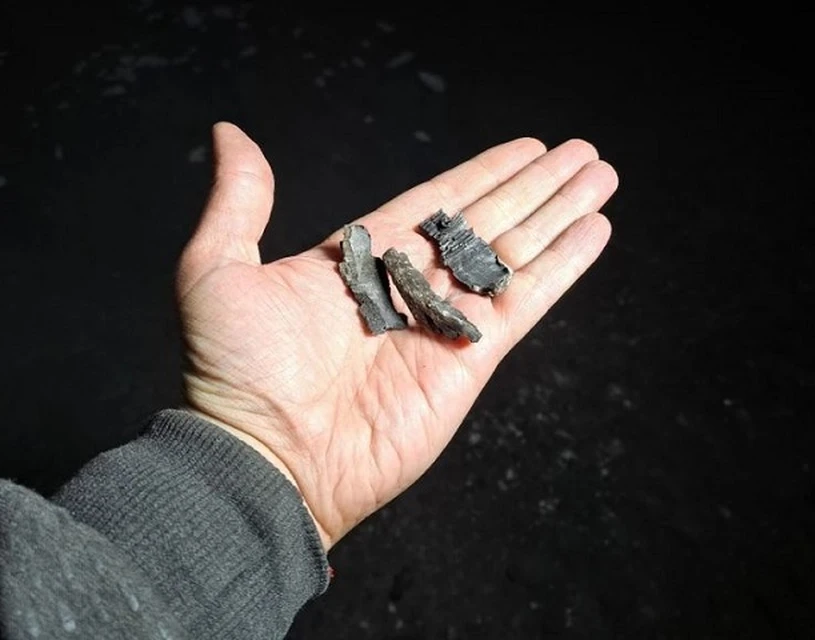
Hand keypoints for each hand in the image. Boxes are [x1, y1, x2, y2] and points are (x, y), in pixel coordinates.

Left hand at [177, 123, 617, 549]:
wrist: (264, 460)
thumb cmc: (232, 374)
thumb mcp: (215, 271)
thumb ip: (238, 200)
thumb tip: (229, 134)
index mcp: (358, 259)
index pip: (436, 202)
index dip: (484, 174)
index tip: (526, 149)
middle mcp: (406, 287)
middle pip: (485, 223)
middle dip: (534, 188)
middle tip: (581, 154)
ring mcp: (440, 324)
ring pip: (512, 255)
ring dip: (557, 216)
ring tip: (598, 177)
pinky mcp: (467, 362)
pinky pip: (522, 304)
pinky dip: (560, 268)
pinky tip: (592, 233)